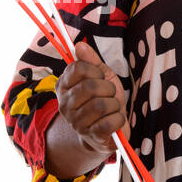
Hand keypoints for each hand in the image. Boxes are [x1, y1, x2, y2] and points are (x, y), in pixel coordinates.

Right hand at [56, 40, 128, 156]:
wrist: (105, 132)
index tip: (99, 77)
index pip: (77, 68)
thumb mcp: (100, 77)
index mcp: (63, 86)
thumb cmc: (102, 100)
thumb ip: (91, 61)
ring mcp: (76, 122)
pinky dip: (119, 119)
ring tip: (112, 108)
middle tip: (109, 94)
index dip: (94, 70)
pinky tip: (115, 119)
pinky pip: (109, 122)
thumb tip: (79, 45)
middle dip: (108, 88)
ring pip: (102, 105)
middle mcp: (65, 104)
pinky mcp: (90, 136)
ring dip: (114, 104)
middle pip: (91, 86)